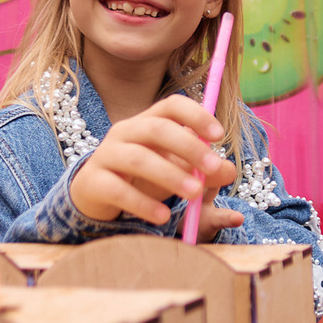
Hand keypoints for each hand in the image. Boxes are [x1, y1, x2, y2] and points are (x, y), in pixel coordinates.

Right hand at [71, 94, 243, 230]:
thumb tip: (229, 171)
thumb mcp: (177, 171)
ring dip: (170, 175)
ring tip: (195, 193)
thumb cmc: (142, 177)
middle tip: (213, 168)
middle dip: (189, 147)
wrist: (95, 193)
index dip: (196, 116)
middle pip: (156, 128)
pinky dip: (142, 204)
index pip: (171, 106)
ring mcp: (106, 155)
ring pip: (137, 158)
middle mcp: (125, 131)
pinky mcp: (94, 182)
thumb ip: (204, 170)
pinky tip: (163, 217)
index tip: (219, 135)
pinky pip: (118, 190)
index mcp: (147, 121)